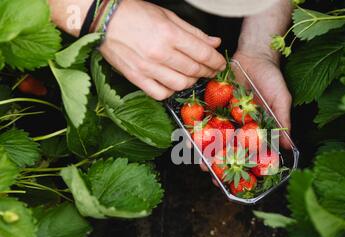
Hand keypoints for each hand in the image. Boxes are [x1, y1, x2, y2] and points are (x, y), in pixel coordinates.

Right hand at [98, 0, 225, 99]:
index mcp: (169, 34)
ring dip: (191, 81)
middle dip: (207, 71)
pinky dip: (171, 91)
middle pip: (194, 70)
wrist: (103, 19)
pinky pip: (160, 93)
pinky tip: (172, 83)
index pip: (203, 54)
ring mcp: (147, 68)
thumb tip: (214, 43)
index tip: (220, 63)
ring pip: (180, 84)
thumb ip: (193, 32)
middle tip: (209, 69)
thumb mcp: (167, 16)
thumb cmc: (134, 13)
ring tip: (192, 75)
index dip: (216, 61)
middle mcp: (160, 53)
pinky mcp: (136, 78)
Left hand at [199, 50, 292, 181]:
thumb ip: (282, 122)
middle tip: (211, 174)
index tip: (236, 181)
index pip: (247, 151)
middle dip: (219, 162)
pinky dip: (196, 127)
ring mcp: (223, 115)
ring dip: (205, 149)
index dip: (242, 166)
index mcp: (253, 128)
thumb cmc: (272, 78)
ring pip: (212, 136)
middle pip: (226, 147)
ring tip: (199, 161)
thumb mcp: (281, 100)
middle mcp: (237, 124)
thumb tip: (290, 147)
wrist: (255, 54)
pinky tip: (189, 137)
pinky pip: (202, 116)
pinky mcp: (212, 102)